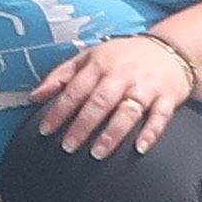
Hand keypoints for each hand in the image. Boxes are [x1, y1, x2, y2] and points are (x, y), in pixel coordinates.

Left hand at [30, 30, 194, 159]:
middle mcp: (121, 76)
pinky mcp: (167, 96)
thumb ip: (61, 76)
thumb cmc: (122, 56)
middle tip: (68, 147)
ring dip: (112, 133)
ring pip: (128, 110)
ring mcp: (145, 86)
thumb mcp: (88, 57)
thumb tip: (34, 97)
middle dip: (83, 125)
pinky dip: (151, 132)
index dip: (59, 111)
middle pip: (100, 102)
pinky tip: (140, 148)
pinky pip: (160, 116)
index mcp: (99, 65)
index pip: (75, 90)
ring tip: (98, 153)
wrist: (168, 48)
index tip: (46, 131)